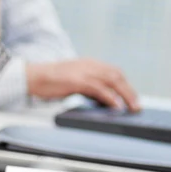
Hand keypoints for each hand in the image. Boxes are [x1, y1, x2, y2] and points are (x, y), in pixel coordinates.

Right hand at [26, 58, 140, 110]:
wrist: (33, 77)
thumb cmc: (50, 81)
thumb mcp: (73, 80)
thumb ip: (88, 86)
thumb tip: (103, 99)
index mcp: (89, 64)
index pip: (114, 72)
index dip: (125, 85)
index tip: (131, 97)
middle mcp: (89, 65)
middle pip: (117, 76)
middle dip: (129, 91)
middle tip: (136, 106)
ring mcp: (83, 72)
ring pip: (112, 81)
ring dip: (125, 95)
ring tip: (131, 107)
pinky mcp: (77, 80)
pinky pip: (99, 89)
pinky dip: (110, 98)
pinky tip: (116, 106)